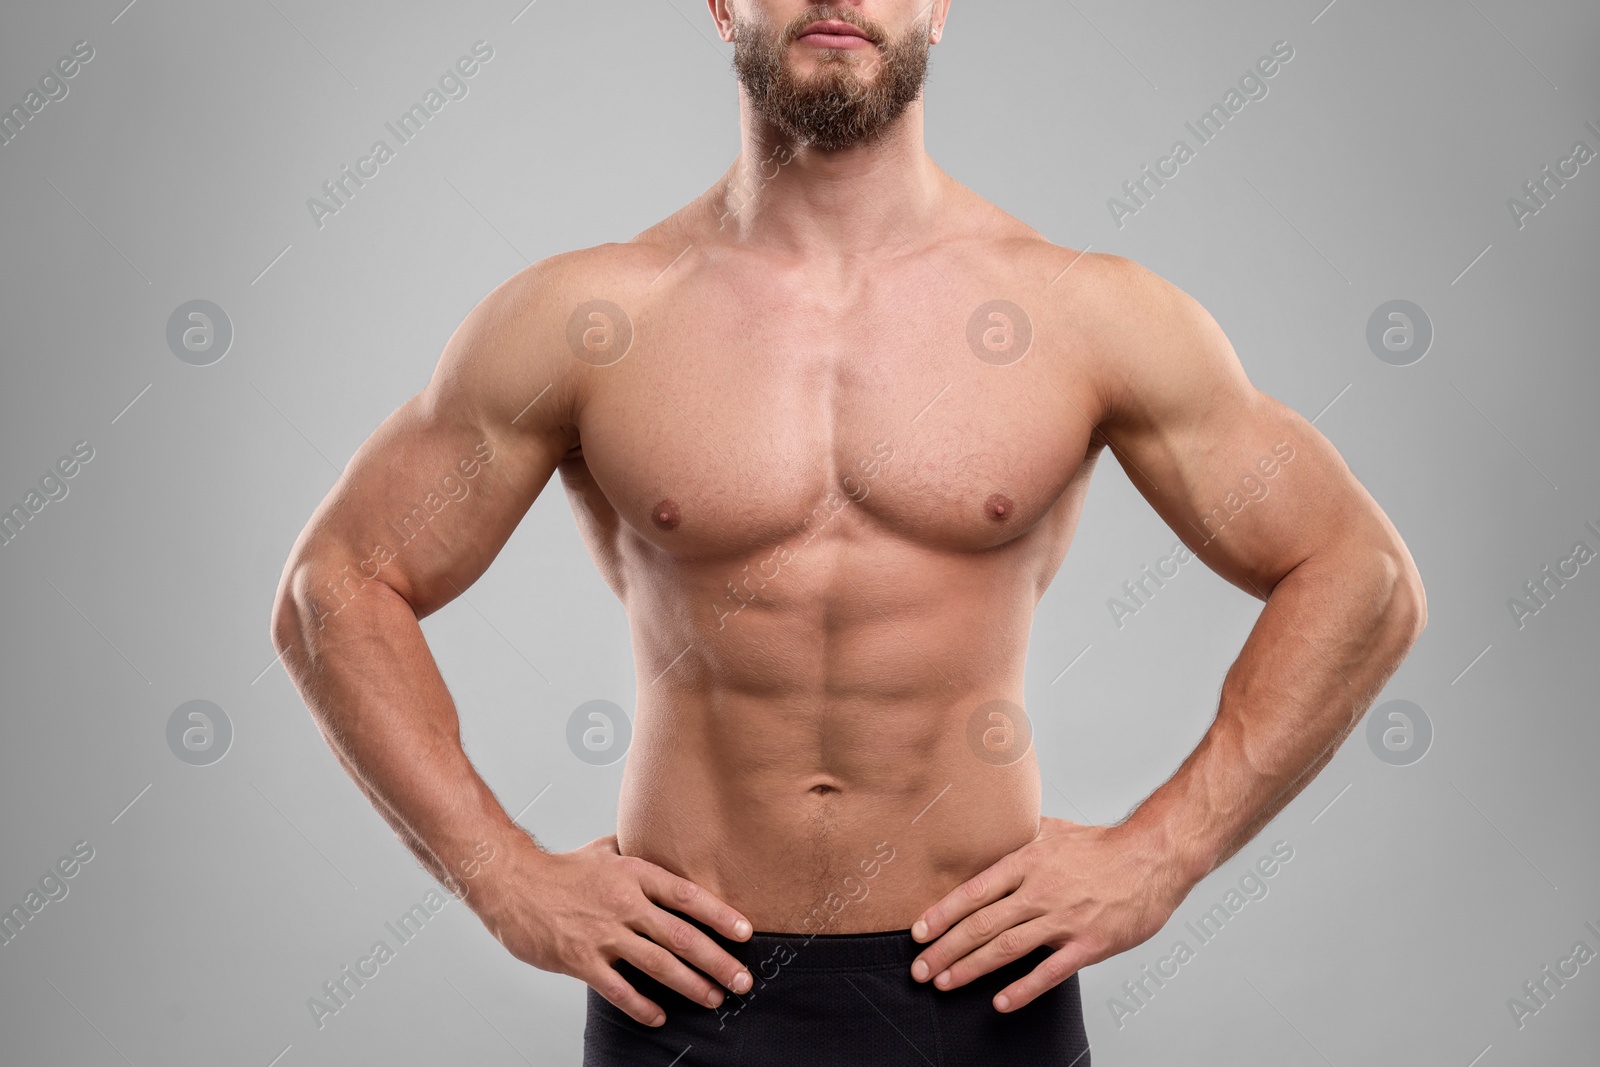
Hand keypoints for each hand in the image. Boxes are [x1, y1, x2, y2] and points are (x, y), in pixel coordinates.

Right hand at [470, 834, 754, 1025]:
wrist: (512, 882)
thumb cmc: (560, 868)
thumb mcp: (604, 849)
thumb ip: (636, 851)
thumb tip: (660, 843)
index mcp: (634, 874)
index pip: (687, 895)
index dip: (719, 915)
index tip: (744, 932)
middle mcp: (624, 903)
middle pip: (681, 935)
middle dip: (717, 961)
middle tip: (742, 979)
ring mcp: (603, 934)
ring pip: (657, 964)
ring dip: (691, 984)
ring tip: (714, 998)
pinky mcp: (580, 960)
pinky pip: (618, 989)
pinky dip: (642, 1005)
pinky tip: (660, 1015)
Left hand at [908, 817, 1190, 1011]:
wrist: (1153, 857)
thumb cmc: (1103, 845)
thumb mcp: (1054, 830)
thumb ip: (1020, 836)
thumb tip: (991, 833)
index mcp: (1028, 862)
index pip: (974, 891)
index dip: (942, 914)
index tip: (919, 932)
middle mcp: (1040, 891)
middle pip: (982, 923)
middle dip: (946, 948)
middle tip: (920, 968)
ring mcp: (1064, 919)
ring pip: (1007, 948)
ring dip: (970, 968)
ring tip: (945, 983)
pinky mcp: (1088, 943)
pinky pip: (1050, 972)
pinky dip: (1022, 990)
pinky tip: (1000, 1002)